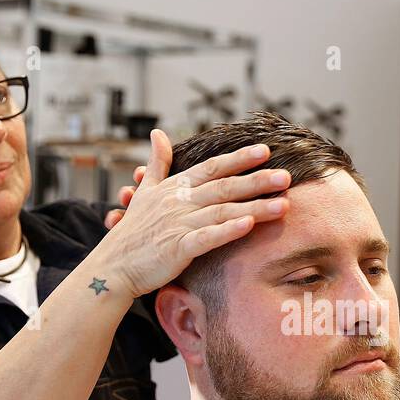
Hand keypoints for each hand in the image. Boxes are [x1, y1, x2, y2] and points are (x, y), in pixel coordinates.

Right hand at [96, 129, 289, 296]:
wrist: (113, 266)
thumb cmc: (131, 232)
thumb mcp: (144, 191)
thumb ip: (157, 163)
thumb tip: (158, 133)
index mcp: (174, 188)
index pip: (212, 168)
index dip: (239, 159)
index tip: (265, 150)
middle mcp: (179, 202)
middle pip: (224, 186)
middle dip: (257, 180)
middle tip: (287, 176)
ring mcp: (178, 224)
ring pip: (223, 211)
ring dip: (255, 207)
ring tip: (284, 204)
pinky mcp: (177, 248)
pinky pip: (207, 237)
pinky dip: (228, 231)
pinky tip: (250, 226)